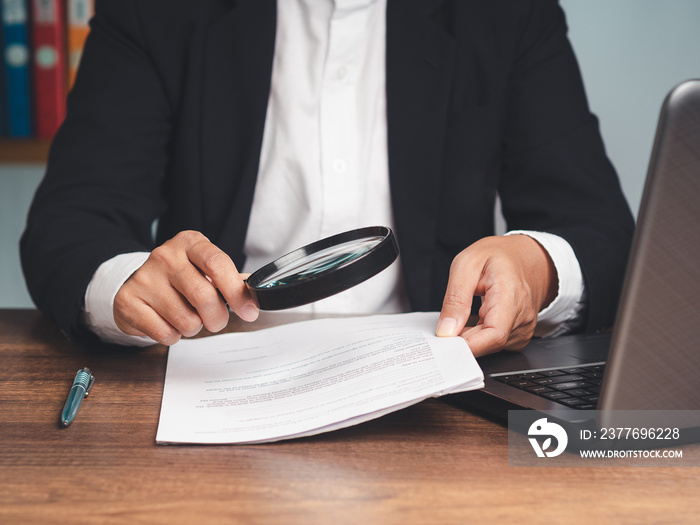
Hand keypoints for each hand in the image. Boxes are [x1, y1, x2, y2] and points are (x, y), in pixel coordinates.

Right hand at [114, 230, 258, 344]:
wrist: (134, 281)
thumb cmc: (179, 277)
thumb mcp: (204, 268)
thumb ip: (229, 280)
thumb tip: (254, 295)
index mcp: (190, 243)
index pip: (217, 263)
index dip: (236, 291)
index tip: (249, 311)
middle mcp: (166, 256)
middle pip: (204, 296)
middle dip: (218, 318)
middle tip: (216, 320)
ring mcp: (144, 278)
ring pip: (186, 320)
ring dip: (194, 327)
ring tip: (186, 316)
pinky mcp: (128, 301)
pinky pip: (165, 333)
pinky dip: (174, 335)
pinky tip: (168, 321)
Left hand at [436, 235, 556, 356]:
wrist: (523, 256)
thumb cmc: (497, 256)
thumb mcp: (467, 264)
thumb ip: (456, 298)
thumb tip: (446, 330)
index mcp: (510, 295)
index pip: (494, 335)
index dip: (468, 346)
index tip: (445, 345)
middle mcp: (522, 316)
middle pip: (488, 344)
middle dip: (461, 341)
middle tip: (442, 327)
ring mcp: (522, 328)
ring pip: (489, 346)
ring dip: (468, 338)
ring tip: (460, 316)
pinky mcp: (518, 335)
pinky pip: (493, 344)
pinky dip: (476, 337)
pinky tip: (470, 322)